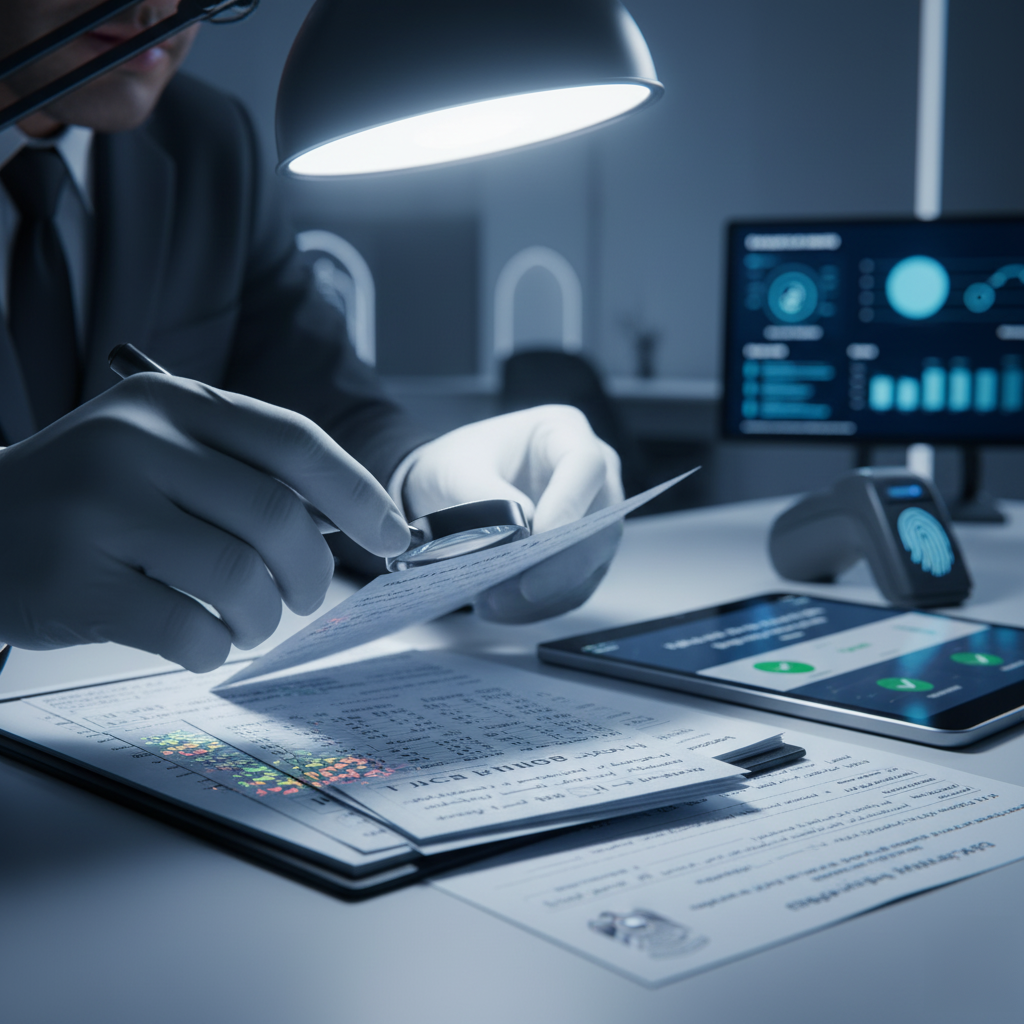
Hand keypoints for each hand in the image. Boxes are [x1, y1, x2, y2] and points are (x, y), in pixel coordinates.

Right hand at [0, 374, 409, 671]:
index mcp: (171, 402)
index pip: (295, 441)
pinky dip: (213, 647)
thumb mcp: (163, 450)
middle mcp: (136, 444)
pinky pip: (187, 629)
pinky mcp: (75, 582)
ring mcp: (99, 511)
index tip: (392, 535)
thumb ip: (245, 470)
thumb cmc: (92, 494)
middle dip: (312, 572)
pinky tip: (201, 639)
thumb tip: (353, 519)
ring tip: (250, 621)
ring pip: (238, 578)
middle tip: (304, 595)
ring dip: (263, 617)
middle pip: (277, 517)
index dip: (359, 494)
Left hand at [402, 405, 623, 622]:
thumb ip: (481, 494)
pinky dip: (542, 605)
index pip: (586, 466)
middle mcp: (592, 474)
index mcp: (564, 432)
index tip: (537, 540)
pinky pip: (576, 587)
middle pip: (601, 524)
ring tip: (494, 604)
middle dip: (559, 565)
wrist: (453, 484)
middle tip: (517, 590)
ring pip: (593, 562)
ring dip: (548, 593)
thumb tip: (515, 531)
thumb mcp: (455, 469)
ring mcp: (593, 516)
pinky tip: (503, 609)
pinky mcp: (583, 554)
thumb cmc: (460, 464)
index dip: (569, 505)